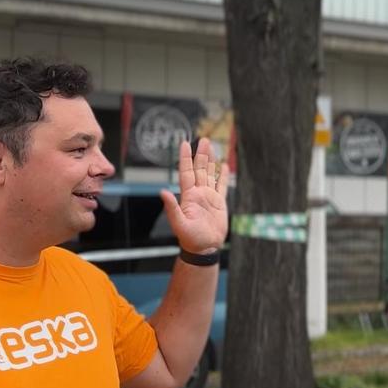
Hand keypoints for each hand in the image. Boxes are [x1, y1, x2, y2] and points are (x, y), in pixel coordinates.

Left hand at [160, 138, 229, 254]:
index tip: (184, 144)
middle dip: (201, 154)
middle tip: (203, 140)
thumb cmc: (190, 238)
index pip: (186, 172)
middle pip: (199, 169)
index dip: (185, 158)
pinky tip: (224, 166)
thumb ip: (172, 208)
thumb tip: (162, 192)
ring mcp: (209, 197)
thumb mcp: (179, 223)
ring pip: (210, 174)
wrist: (204, 248)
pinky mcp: (219, 203)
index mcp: (188, 196)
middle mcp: (198, 193)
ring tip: (212, 147)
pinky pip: (222, 186)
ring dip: (210, 161)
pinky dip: (223, 176)